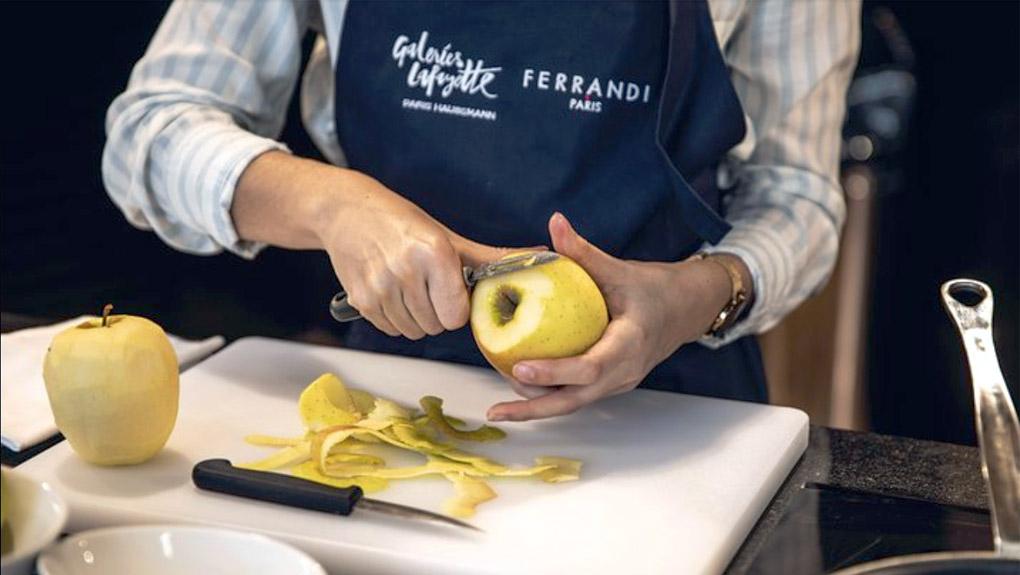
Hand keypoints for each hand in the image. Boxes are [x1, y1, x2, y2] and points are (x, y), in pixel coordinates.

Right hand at [232, 153, 530, 338]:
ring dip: (417, 317)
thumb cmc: (404, 223)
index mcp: (434, 253)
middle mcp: (406, 271)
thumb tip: (540, 257)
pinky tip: (392, 291)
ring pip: (414, 331)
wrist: (347, 211)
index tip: (451, 291)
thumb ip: (493, 258)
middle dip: (438, 312)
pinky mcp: (361, 300)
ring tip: (410, 287)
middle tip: (429, 287)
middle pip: (436, 326)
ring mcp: (380, 288)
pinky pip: (391, 329)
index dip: (458, 307)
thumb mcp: (449, 237)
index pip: (457, 315)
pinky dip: (396, 318)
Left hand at [486, 212, 740, 421]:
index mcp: (630, 344)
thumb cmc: (654, 289)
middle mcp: (624, 373)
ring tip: (499, 406)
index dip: (555, 371)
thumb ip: (584, 252)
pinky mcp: (608, 385)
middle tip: (497, 410)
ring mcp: (617, 383)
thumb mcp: (620, 270)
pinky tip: (520, 388)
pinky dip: (548, 396)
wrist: (684, 310)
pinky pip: (576, 396)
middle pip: (575, 400)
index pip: (590, 366)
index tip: (520, 367)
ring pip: (573, 403)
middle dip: (534, 409)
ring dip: (536, 407)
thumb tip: (555, 221)